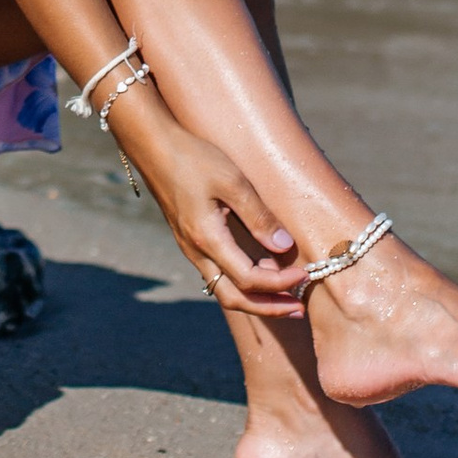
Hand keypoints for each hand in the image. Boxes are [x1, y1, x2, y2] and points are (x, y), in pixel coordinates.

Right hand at [114, 103, 299, 310]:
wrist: (153, 147)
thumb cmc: (193, 158)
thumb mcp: (232, 181)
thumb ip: (259, 216)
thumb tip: (284, 247)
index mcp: (208, 240)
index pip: (249, 280)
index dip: (280, 284)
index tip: (304, 275)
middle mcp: (197, 252)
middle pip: (234, 299)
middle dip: (268, 307)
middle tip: (299, 310)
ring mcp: (191, 248)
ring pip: (224, 290)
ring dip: (255, 299)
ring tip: (284, 297)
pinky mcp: (190, 240)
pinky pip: (217, 275)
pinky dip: (242, 283)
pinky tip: (259, 272)